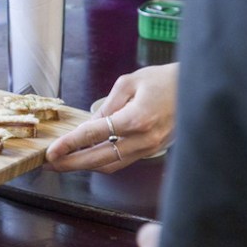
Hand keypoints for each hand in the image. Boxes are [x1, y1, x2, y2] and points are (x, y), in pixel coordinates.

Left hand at [45, 63, 177, 172]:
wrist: (197, 89)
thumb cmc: (165, 80)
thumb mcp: (130, 83)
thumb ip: (107, 106)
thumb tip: (89, 126)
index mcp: (136, 118)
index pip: (94, 135)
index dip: (69, 144)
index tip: (52, 151)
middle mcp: (143, 139)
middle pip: (99, 159)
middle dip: (71, 163)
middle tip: (49, 164)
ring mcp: (149, 148)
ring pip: (110, 165)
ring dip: (85, 166)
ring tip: (63, 163)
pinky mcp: (152, 151)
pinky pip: (122, 161)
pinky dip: (102, 162)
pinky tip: (86, 158)